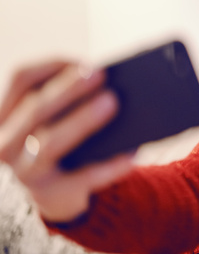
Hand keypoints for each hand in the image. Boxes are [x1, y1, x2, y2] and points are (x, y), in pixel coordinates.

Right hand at [0, 61, 134, 221]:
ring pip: (49, 144)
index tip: (83, 61)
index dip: (52, 66)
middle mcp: (7, 141)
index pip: (21, 79)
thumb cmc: (63, 135)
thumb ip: (73, 96)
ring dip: (81, 121)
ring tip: (112, 102)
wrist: (58, 190)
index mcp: (8, 114)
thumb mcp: (59, 114)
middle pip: (35, 109)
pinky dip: (108, 166)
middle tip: (101, 73)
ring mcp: (25, 171)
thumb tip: (112, 79)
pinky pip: (81, 178)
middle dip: (68, 89)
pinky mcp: (52, 193)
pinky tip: (130, 155)